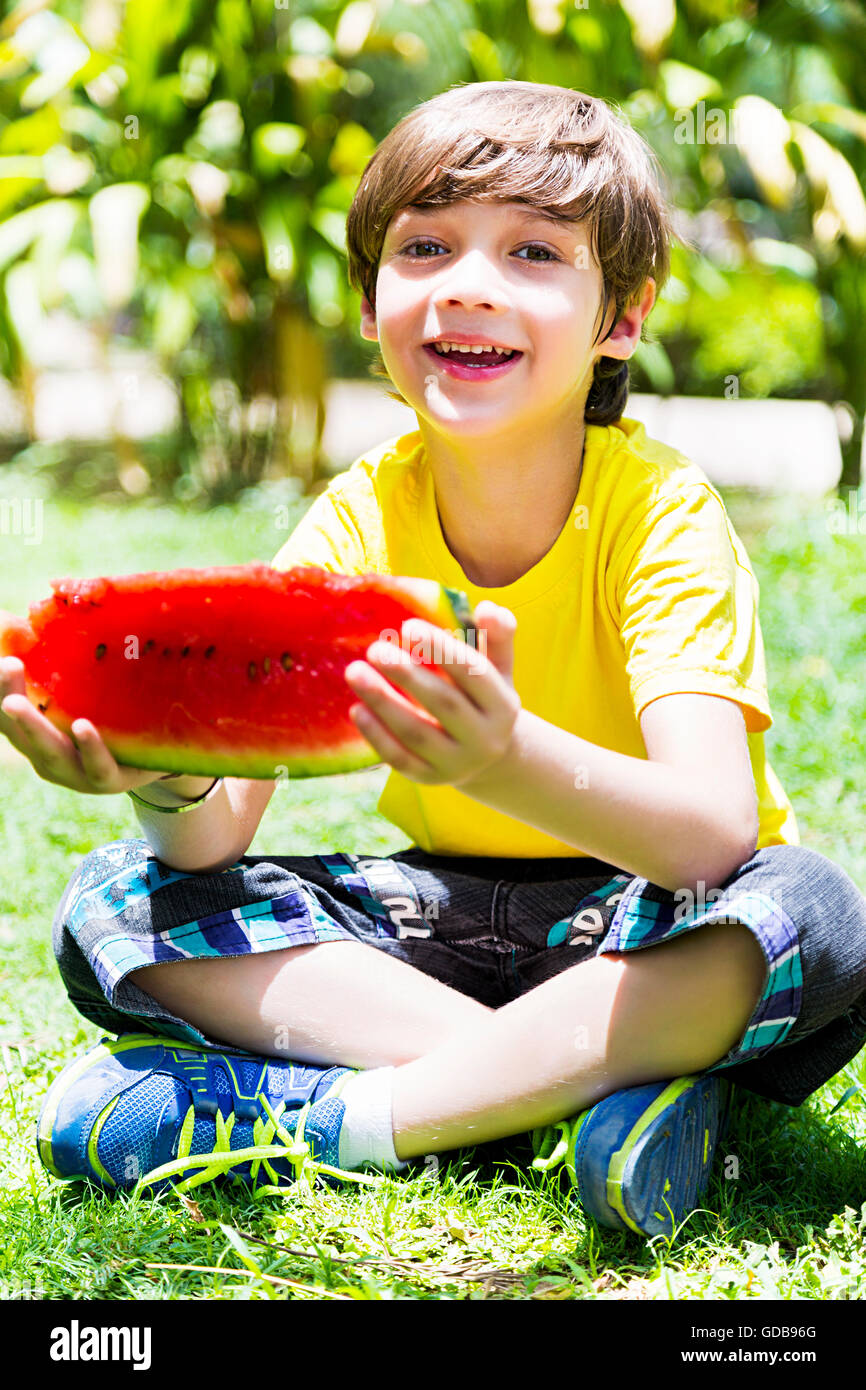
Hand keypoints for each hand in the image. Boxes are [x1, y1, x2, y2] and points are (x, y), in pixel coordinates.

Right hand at [0, 656, 173, 795]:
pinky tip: (82, 726)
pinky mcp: (108, 781)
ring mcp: (74, 772)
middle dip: (6, 696)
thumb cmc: (108, 718)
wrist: (155, 760)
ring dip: (32, 726)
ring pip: (49, 751)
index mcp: (34, 731)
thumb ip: (55, 658)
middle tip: (5, 665)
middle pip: (17, 729)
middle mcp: (45, 754)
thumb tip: (19, 614)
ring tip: (16, 703)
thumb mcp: (80, 688)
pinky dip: (89, 747)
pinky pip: (96, 766)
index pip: (2, 707)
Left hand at [344, 600, 520, 786]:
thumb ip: (497, 636)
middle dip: (407, 674)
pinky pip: (400, 759)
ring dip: (383, 701)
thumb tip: (487, 607)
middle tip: (375, 648)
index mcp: (503, 705)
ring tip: (354, 671)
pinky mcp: (430, 779)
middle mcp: (485, 738)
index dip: (442, 649)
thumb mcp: (499, 669)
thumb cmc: (484, 699)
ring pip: (417, 733)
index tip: (408, 626)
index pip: (474, 674)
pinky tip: (357, 709)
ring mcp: (457, 763)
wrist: (488, 757)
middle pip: (444, 704)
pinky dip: (377, 735)